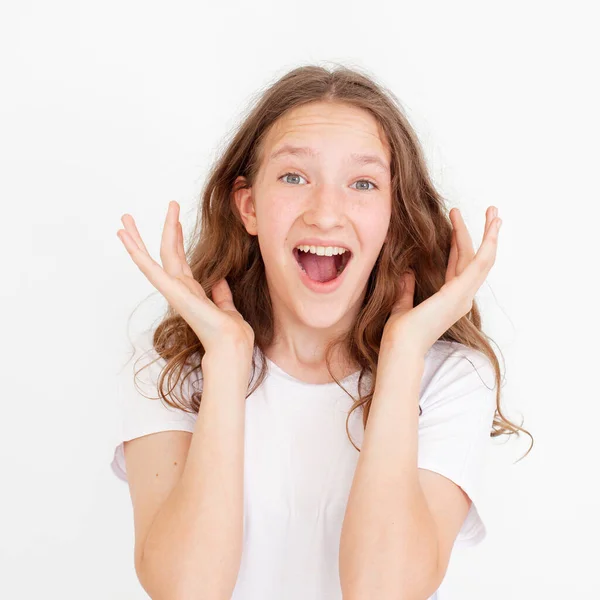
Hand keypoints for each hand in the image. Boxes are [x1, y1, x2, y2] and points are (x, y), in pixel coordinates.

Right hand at [117, 201, 254, 358]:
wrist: (231, 345)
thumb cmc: (231, 333)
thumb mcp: (227, 307)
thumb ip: (221, 294)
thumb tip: (220, 281)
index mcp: (192, 291)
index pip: (180, 259)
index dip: (177, 238)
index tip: (175, 221)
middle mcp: (180, 289)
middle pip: (165, 253)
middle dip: (158, 230)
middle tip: (145, 215)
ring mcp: (174, 290)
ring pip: (153, 258)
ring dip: (137, 239)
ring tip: (125, 219)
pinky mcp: (173, 292)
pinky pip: (151, 270)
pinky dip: (138, 254)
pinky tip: (128, 240)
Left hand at [381, 206, 501, 356]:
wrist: (401, 346)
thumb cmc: (401, 333)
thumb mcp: (402, 304)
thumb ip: (406, 289)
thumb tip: (406, 272)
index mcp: (450, 299)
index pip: (458, 265)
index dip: (458, 242)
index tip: (455, 221)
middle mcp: (461, 297)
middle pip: (474, 258)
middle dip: (481, 234)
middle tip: (490, 212)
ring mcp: (464, 295)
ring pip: (483, 259)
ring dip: (490, 235)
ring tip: (494, 212)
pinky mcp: (460, 291)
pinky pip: (480, 264)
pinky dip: (488, 245)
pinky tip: (492, 229)